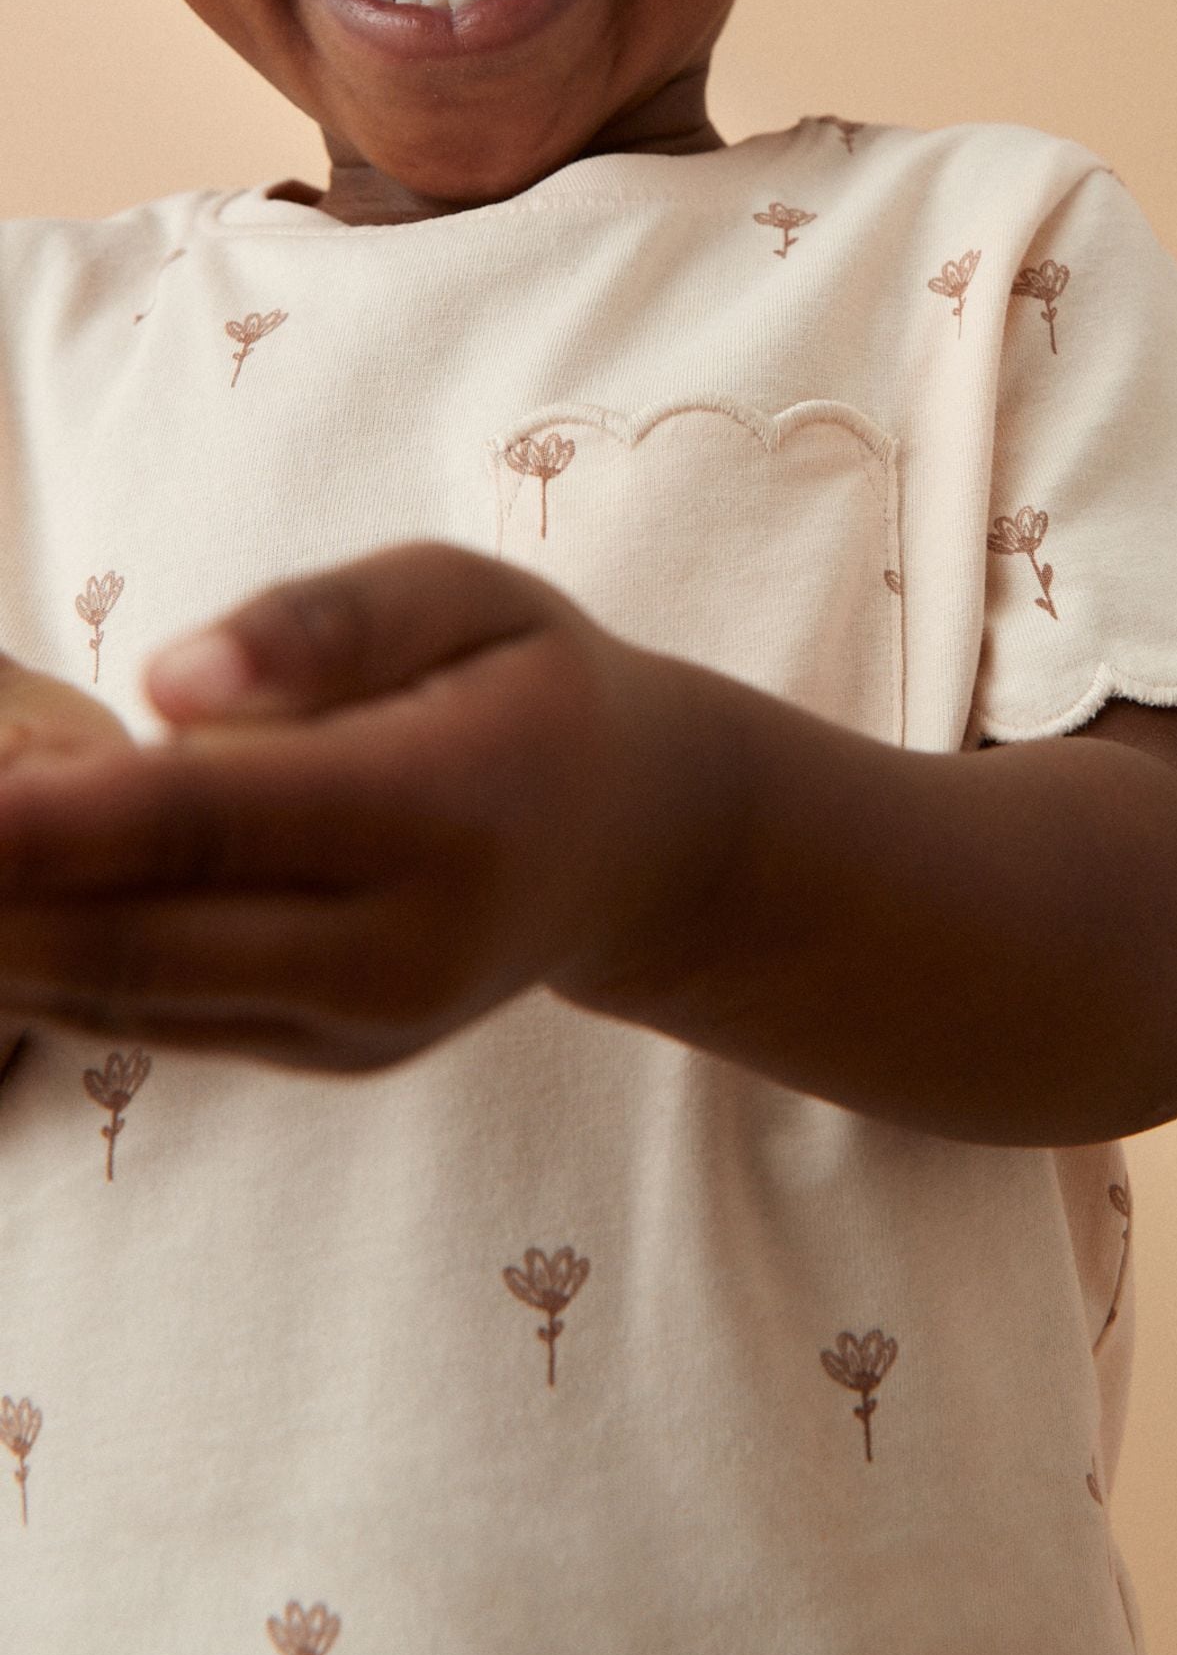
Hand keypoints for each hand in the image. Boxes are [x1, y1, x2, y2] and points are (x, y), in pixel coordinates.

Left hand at [0, 546, 730, 1070]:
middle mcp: (402, 948)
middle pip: (145, 940)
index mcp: (446, 811)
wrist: (636, 843)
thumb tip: (165, 686)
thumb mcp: (465, 595)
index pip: (218, 821)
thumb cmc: (530, 685)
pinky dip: (47, 965)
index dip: (62, 820)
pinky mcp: (321, 1058)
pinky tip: (0, 898)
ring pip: (126, 997)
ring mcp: (358, 1024)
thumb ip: (325, 622)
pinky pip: (151, 1020)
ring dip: (3, 937)